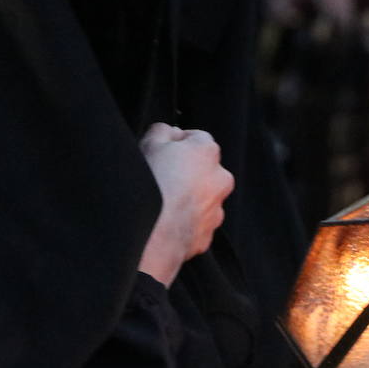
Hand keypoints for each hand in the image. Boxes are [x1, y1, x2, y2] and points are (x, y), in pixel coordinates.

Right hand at [138, 124, 234, 286]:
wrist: (153, 235)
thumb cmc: (150, 186)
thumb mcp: (148, 145)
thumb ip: (161, 131)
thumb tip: (168, 132)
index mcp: (207, 152)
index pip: (196, 138)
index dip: (176, 143)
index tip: (162, 151)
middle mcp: (220, 179)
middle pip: (203, 170)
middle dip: (186, 172)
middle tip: (161, 178)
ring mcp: (216, 210)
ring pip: (202, 199)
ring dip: (187, 199)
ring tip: (162, 204)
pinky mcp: (207, 236)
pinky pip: (196, 224)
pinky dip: (184, 223)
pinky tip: (165, 223)